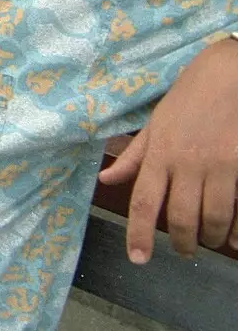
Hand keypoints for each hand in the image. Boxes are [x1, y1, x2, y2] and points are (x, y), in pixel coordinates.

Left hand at [97, 39, 237, 260]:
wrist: (233, 71)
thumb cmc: (191, 95)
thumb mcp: (156, 122)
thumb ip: (134, 156)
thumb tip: (105, 179)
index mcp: (159, 154)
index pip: (143, 202)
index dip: (139, 235)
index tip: (138, 259)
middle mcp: (187, 163)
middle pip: (181, 218)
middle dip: (182, 242)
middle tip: (184, 251)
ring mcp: (220, 165)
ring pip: (215, 217)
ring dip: (212, 237)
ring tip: (211, 241)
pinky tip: (236, 238)